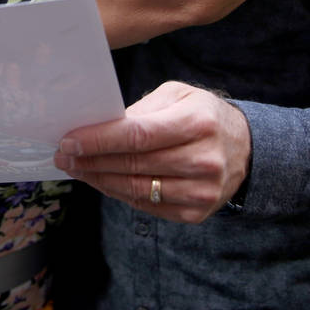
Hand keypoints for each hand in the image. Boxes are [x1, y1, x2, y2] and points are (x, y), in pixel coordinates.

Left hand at [53, 81, 251, 223]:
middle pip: (132, 164)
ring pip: (135, 190)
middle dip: (91, 160)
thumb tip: (99, 127)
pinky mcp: (196, 213)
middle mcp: (202, 159)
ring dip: (99, 180)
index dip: (99, 140)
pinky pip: (146, 206)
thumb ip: (142, 110)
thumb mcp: (178, 96)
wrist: (244, 148)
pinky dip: (119, 194)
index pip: (137, 135)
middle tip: (64, 155)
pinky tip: (103, 181)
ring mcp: (201, 191)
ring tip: (77, 168)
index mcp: (197, 122)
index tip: (69, 140)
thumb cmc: (203, 115)